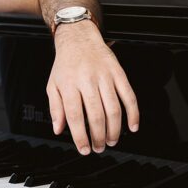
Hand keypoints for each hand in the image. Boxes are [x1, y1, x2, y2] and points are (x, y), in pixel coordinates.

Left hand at [47, 22, 138, 153]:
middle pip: (96, 115)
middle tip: (99, 147)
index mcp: (69, 84)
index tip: (84, 149)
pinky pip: (129, 96)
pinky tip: (132, 127)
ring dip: (114, 129)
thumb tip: (58, 129)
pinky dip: (133, 113)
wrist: (79, 38)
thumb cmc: (66, 65)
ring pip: (113, 108)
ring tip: (111, 141)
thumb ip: (55, 108)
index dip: (80, 136)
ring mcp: (105, 76)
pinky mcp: (118, 73)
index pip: (74, 115)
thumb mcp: (53, 85)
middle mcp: (87, 80)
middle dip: (99, 136)